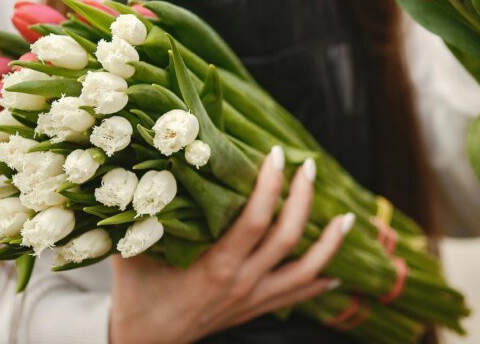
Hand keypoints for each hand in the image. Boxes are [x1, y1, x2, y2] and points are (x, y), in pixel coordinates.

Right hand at [109, 147, 352, 343]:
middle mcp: (241, 282)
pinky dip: (320, 282)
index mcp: (215, 266)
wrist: (142, 343)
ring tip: (348, 219)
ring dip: (331, 244)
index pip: (255, 220)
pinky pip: (297, 296)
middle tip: (310, 166)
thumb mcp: (131, 252)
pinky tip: (337, 272)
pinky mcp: (256, 309)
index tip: (277, 155)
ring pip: (306, 271)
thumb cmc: (136, 294)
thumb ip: (137, 214)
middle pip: (288, 237)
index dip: (270, 185)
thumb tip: (137, 170)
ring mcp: (253, 298)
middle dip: (304, 198)